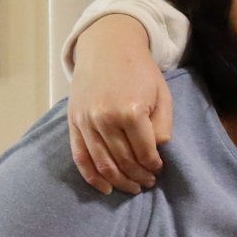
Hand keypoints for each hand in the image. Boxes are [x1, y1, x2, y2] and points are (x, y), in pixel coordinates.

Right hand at [68, 14, 172, 193]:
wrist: (107, 47)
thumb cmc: (139, 71)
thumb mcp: (162, 95)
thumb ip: (163, 126)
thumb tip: (156, 153)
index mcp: (131, 111)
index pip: (145, 153)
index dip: (154, 166)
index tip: (159, 169)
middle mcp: (106, 119)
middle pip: (124, 162)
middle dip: (139, 177)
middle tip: (148, 182)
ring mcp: (87, 122)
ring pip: (103, 164)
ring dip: (120, 182)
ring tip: (133, 187)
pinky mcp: (74, 122)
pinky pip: (81, 157)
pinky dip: (92, 177)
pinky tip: (106, 189)